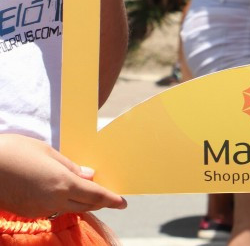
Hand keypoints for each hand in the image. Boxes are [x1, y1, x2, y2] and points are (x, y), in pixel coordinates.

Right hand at [0, 134, 125, 216]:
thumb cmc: (14, 151)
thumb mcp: (47, 152)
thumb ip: (70, 166)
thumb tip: (90, 175)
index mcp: (62, 183)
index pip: (95, 195)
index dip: (111, 199)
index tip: (123, 202)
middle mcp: (53, 200)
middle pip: (85, 204)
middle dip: (99, 202)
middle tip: (111, 197)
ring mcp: (39, 209)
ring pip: (68, 207)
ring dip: (81, 201)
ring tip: (89, 191)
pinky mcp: (28, 211)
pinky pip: (52, 208)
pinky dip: (63, 202)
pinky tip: (63, 192)